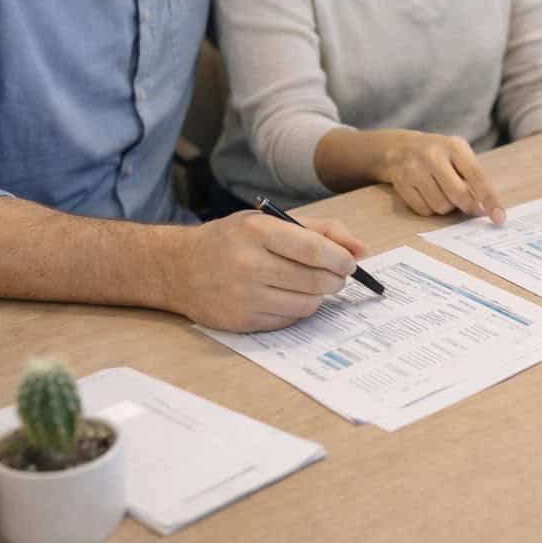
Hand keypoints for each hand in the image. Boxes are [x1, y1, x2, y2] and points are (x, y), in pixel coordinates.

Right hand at [166, 211, 366, 332]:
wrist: (179, 267)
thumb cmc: (233, 240)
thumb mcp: (270, 221)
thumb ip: (321, 230)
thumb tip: (362, 250)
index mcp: (257, 231)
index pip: (314, 249)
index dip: (341, 258)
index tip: (350, 262)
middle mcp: (248, 264)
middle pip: (315, 280)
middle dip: (336, 279)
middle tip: (338, 276)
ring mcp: (243, 296)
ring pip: (306, 304)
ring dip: (319, 296)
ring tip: (312, 284)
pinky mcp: (240, 321)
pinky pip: (288, 320)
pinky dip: (297, 309)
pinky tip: (288, 296)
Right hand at [383, 132, 504, 223]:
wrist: (400, 147)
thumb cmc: (439, 154)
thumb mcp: (458, 153)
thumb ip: (473, 176)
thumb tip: (486, 208)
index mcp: (454, 146)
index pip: (477, 176)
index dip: (490, 199)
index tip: (499, 218)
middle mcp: (433, 155)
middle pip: (458, 195)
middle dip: (468, 206)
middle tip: (470, 206)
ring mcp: (414, 169)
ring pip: (441, 206)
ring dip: (447, 207)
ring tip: (443, 192)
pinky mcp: (401, 183)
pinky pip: (424, 210)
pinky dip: (430, 208)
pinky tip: (428, 194)